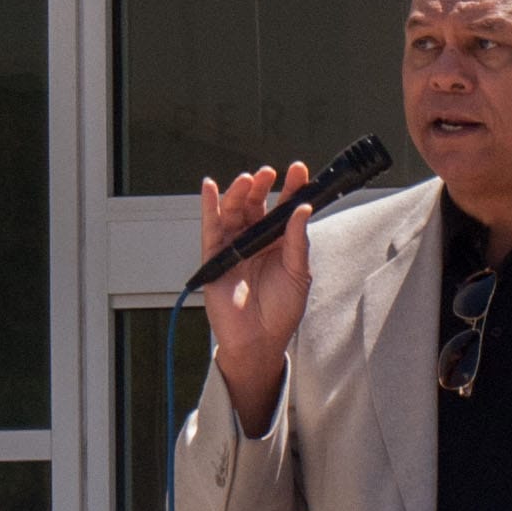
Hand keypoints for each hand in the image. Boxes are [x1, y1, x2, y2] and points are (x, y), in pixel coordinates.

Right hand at [201, 162, 312, 434]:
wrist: (260, 340)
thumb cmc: (281, 311)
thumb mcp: (298, 274)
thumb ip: (298, 242)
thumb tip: (301, 209)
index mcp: (279, 243)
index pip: (284, 209)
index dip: (291, 189)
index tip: (299, 170)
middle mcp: (256, 240)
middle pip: (256, 205)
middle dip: (261, 186)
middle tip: (269, 173)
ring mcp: (235, 247)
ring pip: (234, 212)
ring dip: (239, 193)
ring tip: (248, 179)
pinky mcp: (216, 258)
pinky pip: (211, 228)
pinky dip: (210, 207)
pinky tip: (211, 187)